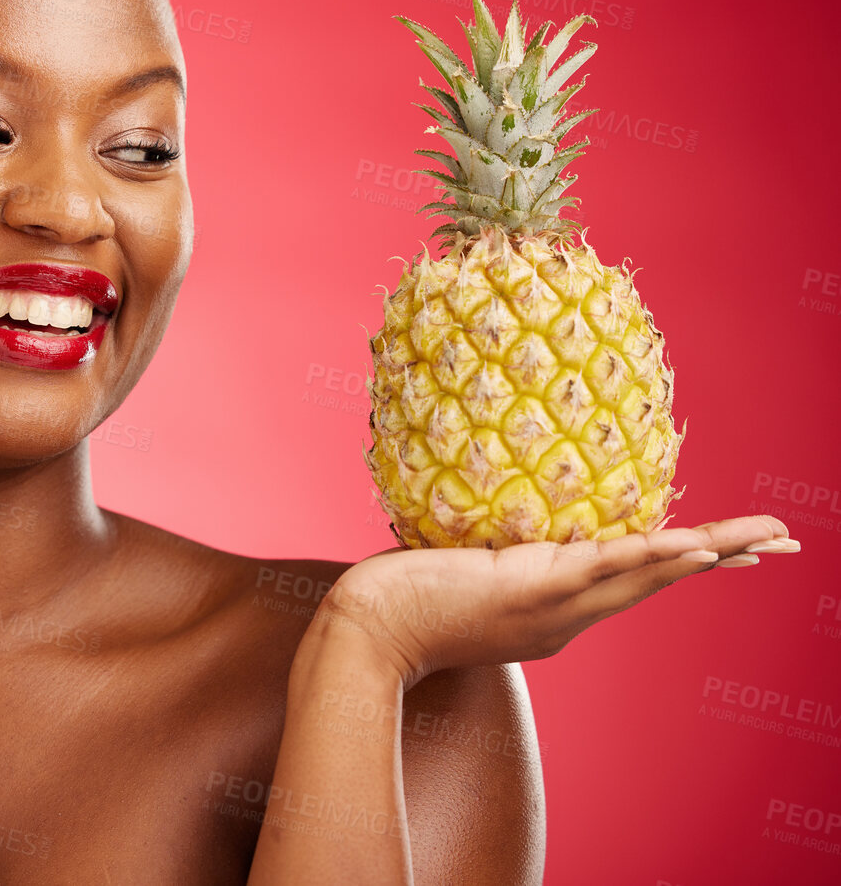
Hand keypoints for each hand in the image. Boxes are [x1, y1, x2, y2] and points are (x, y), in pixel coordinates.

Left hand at [317, 514, 799, 683]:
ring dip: (712, 553)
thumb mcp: (461, 572)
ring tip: (766, 538)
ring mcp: (555, 604)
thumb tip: (486, 521)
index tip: (729, 552)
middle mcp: (568, 615)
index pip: (634, 580)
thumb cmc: (400, 600)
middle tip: (784, 544)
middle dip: (725, 560)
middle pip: (662, 579)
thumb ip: (487, 553)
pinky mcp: (534, 589)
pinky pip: (605, 568)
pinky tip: (695, 545)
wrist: (368, 632)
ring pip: (648, 572)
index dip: (686, 565)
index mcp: (556, 610)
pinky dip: (652, 555)